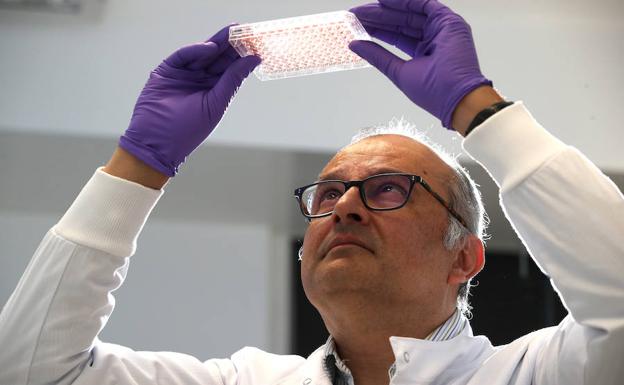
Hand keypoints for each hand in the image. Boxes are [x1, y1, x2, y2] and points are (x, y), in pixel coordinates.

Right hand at [119, 25, 260, 176]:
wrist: (158, 142)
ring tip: (233, 32)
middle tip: (245, 30)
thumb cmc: (188, 130)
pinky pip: (183, 56)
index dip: (242, 56)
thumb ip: (233, 79)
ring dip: (217, 42)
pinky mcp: (166, 71)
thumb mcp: (216, 103)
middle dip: (231, 44)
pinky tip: (211, 47)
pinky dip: (196, 50)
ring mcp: (183, 74)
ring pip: (202, 53)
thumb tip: (254, 59)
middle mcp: (200, 80)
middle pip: (218, 58)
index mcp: (214, 90)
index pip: (231, 69)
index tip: (256, 43)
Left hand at [349, 0, 491, 128]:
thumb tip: (355, 44)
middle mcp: (433, 38)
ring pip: (409, 13)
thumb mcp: (397, 71)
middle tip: (355, 15)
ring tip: (364, 10)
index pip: (396, 36)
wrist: (455, 97)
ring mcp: (441, 29)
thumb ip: (377, 55)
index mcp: (424, 53)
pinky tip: (384, 1)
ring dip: (386, 10)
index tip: (357, 26)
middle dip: (378, 18)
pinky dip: (404, 2)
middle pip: (401, 23)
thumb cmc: (433, 92)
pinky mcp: (448, 21)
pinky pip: (423, 4)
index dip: (377, 30)